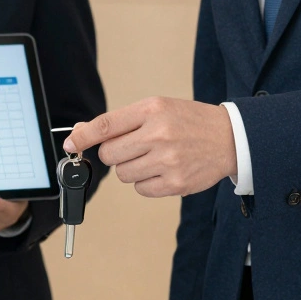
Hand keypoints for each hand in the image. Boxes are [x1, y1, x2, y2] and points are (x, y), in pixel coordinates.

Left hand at [62, 97, 235, 197]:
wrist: (230, 138)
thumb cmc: (189, 122)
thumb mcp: (157, 109)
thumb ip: (120, 122)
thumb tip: (81, 134)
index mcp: (152, 110)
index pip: (106, 125)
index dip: (83, 137)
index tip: (69, 144)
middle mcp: (159, 134)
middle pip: (110, 154)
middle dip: (115, 154)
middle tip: (134, 148)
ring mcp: (168, 160)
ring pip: (124, 174)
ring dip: (131, 169)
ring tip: (153, 157)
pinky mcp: (176, 183)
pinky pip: (141, 190)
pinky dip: (146, 182)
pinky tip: (163, 170)